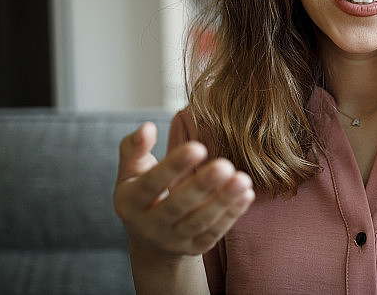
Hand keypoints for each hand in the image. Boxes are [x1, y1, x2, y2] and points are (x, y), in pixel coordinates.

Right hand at [113, 122, 254, 256]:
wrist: (149, 238)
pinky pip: (214, 233)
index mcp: (129, 202)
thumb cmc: (144, 192)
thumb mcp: (131, 171)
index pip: (151, 184)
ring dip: (223, 201)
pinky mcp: (194, 248)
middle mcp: (149, 226)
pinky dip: (232, 214)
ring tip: (243, 179)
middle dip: (202, 185)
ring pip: (199, 222)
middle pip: (177, 206)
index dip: (173, 166)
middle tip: (225, 165)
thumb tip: (147, 126)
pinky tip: (247, 194)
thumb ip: (134, 147)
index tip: (198, 147)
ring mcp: (172, 240)